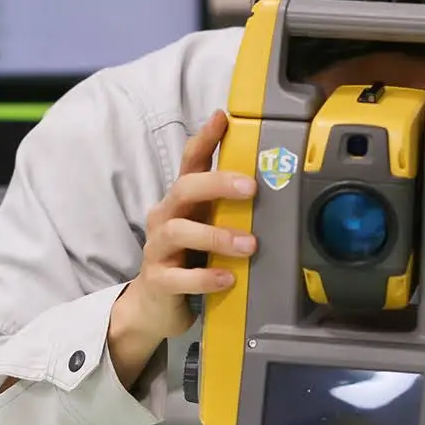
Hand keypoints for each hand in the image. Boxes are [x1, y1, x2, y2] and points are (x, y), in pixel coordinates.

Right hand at [108, 110, 256, 386]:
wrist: (153, 306)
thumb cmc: (187, 260)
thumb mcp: (206, 227)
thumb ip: (227, 207)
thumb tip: (270, 184)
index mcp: (181, 202)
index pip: (190, 162)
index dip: (205, 139)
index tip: (223, 118)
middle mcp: (165, 218)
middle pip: (184, 188)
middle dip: (217, 183)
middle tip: (252, 188)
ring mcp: (158, 249)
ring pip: (180, 231)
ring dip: (217, 235)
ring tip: (249, 245)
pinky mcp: (158, 280)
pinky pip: (179, 277)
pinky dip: (206, 278)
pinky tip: (228, 278)